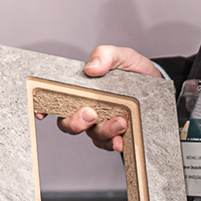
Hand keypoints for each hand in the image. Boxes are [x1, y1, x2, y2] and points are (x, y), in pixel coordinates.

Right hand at [39, 45, 160, 152]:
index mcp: (82, 90)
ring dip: (104, 131)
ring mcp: (101, 125)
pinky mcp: (117, 136)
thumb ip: (106, 56)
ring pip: (92, 135)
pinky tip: (122, 139)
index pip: (55, 101)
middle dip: (76, 122)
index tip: (40, 112)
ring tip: (120, 121)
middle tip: (91, 113)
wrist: (160, 86)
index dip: (42, 108)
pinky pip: (110, 145)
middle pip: (68, 124)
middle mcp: (88, 110)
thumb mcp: (123, 57)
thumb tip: (92, 68)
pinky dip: (115, 143)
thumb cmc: (136, 72)